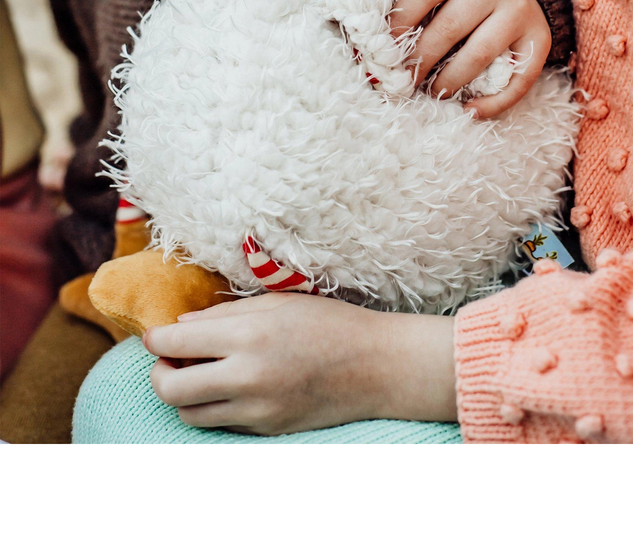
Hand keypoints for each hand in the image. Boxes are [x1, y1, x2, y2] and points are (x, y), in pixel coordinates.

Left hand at [144, 293, 456, 435]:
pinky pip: (221, 422)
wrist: (378, 366)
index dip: (155, 338)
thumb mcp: (279, 302)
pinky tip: (227, 385)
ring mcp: (257, 409)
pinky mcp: (267, 428)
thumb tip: (181, 326)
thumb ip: (226, 313)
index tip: (155, 334)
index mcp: (249, 335)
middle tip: (168, 358)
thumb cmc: (332, 323)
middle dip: (158, 372)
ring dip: (183, 393)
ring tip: (198, 373)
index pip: (175, 343)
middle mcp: (248, 376)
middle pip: (170, 388)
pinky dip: (212, 405)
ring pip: (190, 413)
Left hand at [389, 0, 550, 117]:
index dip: (401, 21)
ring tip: (432, 93)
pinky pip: (518, 79)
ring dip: (450, 81)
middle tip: (403, 81)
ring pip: (481, 54)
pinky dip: (494, 102)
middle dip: (421, 59)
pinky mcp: (540, 41)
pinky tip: (470, 111)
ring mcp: (521, 13)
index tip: (385, 48)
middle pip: (450, 27)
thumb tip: (365, 38)